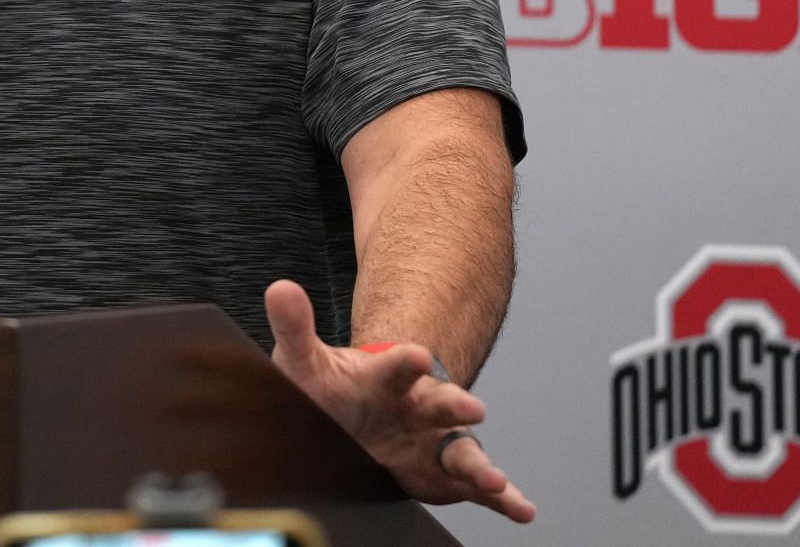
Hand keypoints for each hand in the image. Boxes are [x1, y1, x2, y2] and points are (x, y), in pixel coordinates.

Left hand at [264, 279, 535, 522]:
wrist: (352, 419)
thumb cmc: (334, 389)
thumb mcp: (306, 363)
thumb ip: (295, 330)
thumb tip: (279, 290)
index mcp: (386, 377)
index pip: (396, 365)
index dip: (404, 360)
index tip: (414, 355)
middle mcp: (419, 407)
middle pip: (442, 404)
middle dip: (456, 406)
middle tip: (471, 409)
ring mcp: (434, 441)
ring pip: (462, 450)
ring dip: (479, 465)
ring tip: (494, 481)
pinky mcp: (443, 474)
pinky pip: (476, 489)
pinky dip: (502, 499)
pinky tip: (520, 509)